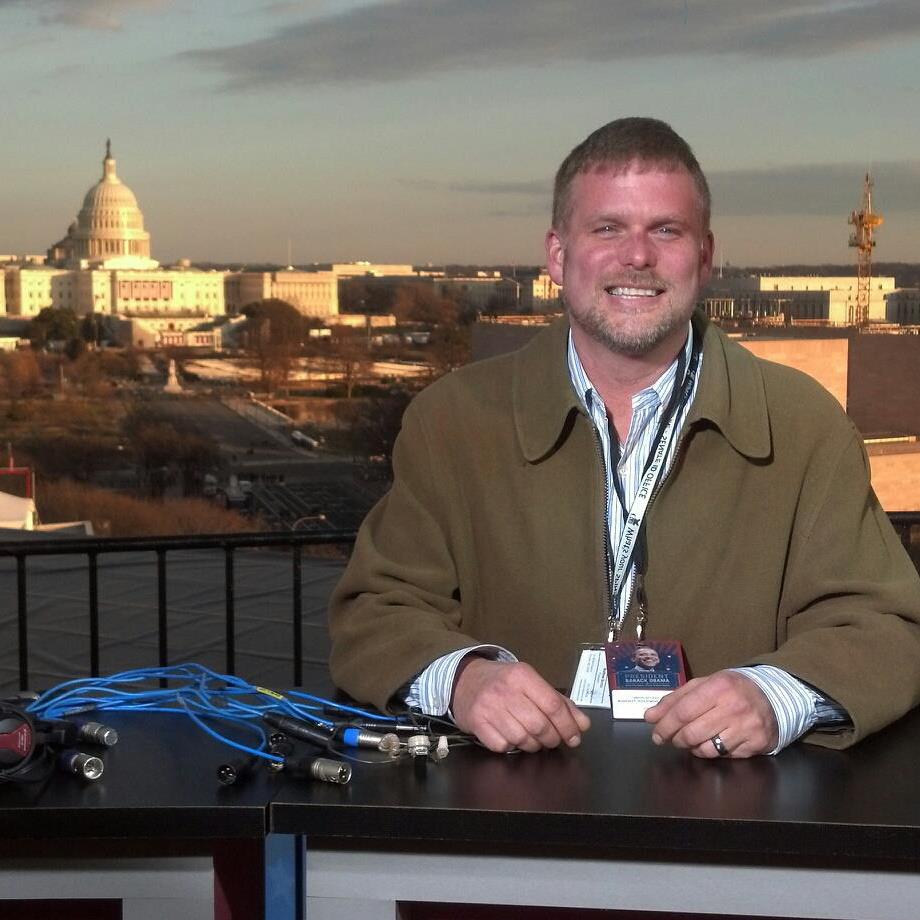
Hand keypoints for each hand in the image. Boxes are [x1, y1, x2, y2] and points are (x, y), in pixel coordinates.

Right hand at [451, 658, 590, 752]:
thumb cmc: (504, 683)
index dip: (568, 725)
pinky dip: (511, 747)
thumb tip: (583, 724)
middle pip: (540, 725)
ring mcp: (489, 707)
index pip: (553, 705)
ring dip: (533, 745)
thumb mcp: (531, 683)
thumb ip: (559, 702)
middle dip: (552, 739)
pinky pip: (503, 746)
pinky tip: (511, 737)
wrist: (465, 681)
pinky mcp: (477, 723)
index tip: (574, 737)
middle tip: (553, 740)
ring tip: (533, 739)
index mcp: (522, 675)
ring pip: (523, 739)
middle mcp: (505, 690)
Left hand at [644, 670, 778, 757]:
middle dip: (675, 739)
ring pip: (706, 749)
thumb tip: (650, 716)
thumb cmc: (730, 690)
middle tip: (670, 739)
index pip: (683, 711)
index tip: (655, 733)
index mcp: (718, 687)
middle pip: (692, 732)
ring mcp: (747, 727)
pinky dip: (711, 752)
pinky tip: (710, 742)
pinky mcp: (756, 744)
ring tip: (690, 740)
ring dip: (691, 747)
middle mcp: (733, 707)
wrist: (773, 697)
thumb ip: (675, 699)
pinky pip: (723, 756)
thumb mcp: (703, 685)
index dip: (665, 725)